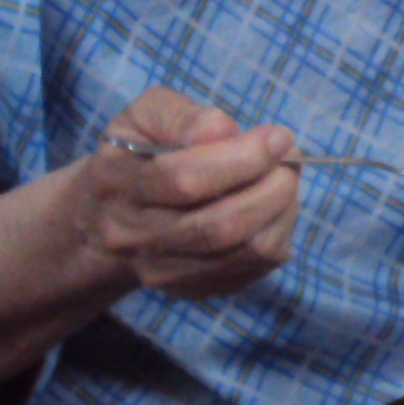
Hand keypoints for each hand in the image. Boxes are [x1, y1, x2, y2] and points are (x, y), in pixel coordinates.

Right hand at [83, 89, 300, 299]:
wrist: (112, 215)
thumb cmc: (139, 152)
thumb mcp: (147, 114)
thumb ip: (181, 115)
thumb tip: (224, 129)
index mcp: (113, 183)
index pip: (184, 180)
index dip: (243, 158)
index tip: (278, 136)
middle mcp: (130, 236)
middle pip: (218, 227)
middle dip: (272, 188)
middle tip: (291, 158)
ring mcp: (161, 272)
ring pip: (244, 252)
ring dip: (282, 210)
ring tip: (285, 178)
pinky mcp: (193, 289)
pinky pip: (254, 267)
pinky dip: (278, 232)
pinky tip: (274, 205)